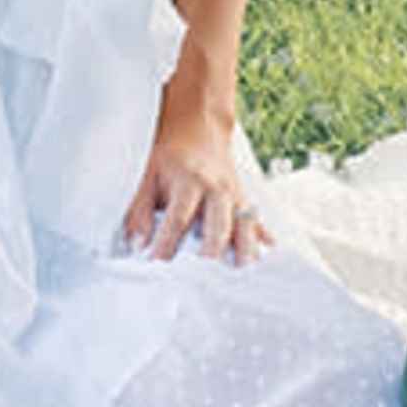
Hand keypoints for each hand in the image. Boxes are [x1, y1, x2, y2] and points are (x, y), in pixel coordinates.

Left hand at [122, 68, 264, 260]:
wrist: (197, 122)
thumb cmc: (167, 153)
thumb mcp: (146, 174)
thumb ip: (138, 211)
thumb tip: (136, 247)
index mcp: (188, 180)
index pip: (178, 219)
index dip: (167, 245)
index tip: (157, 269)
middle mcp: (215, 188)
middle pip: (217, 225)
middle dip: (212, 255)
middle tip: (206, 283)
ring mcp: (234, 193)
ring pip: (244, 225)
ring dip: (244, 251)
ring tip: (243, 277)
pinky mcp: (243, 197)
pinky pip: (257, 220)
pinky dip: (263, 239)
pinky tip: (270, 256)